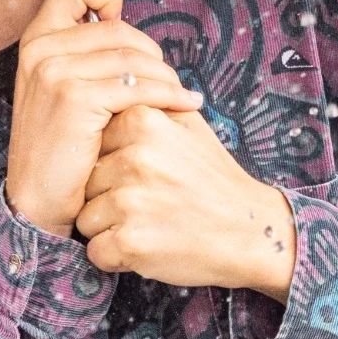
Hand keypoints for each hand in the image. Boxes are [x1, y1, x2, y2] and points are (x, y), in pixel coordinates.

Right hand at [2, 0, 203, 236]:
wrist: (37, 200)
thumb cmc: (62, 148)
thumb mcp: (63, 91)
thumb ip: (88, 57)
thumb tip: (138, 40)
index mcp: (37, 38)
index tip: (122, 26)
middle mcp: (41, 48)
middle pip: (121, 28)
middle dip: (154, 56)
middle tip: (168, 84)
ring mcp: (55, 71)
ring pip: (134, 57)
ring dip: (168, 79)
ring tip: (182, 98)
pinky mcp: (75, 99)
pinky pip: (137, 86)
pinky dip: (169, 96)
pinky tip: (185, 107)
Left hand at [76, 105, 296, 295]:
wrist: (252, 231)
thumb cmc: (214, 179)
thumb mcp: (189, 125)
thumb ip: (150, 103)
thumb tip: (113, 81)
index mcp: (143, 121)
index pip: (94, 143)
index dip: (112, 164)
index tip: (144, 174)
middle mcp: (135, 158)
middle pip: (86, 181)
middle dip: (107, 196)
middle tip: (149, 203)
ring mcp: (131, 202)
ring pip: (85, 217)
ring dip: (109, 228)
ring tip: (148, 224)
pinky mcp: (130, 242)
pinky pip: (96, 251)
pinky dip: (115, 256)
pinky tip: (145, 247)